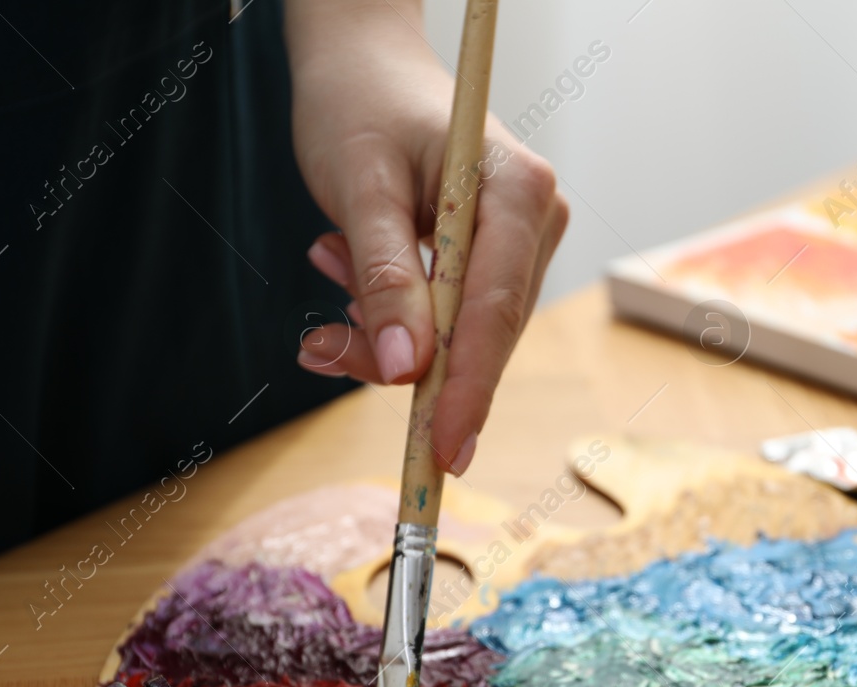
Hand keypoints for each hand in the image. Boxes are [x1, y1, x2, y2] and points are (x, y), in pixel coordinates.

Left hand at [285, 0, 568, 475]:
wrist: (360, 67)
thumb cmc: (360, 105)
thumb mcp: (358, 187)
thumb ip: (384, 278)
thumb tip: (405, 368)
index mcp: (520, 191)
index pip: (496, 310)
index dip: (468, 386)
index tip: (440, 448)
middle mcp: (534, 222)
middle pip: (480, 334)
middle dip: (404, 359)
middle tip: (322, 346)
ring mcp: (517, 246)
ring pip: (457, 336)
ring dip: (383, 331)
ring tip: (329, 262)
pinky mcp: (488, 263)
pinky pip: (444, 320)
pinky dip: (388, 315)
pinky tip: (345, 267)